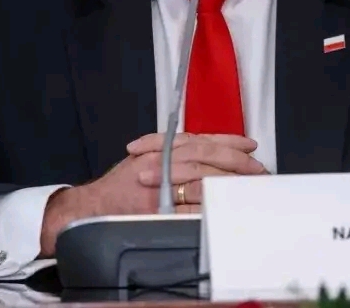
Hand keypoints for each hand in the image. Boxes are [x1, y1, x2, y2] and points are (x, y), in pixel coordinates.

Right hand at [39, 133, 267, 255]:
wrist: (92, 206)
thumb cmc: (120, 185)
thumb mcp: (145, 157)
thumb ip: (172, 151)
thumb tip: (208, 150)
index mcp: (161, 148)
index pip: (202, 141)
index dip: (229, 142)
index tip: (249, 146)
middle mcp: (161, 162)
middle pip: (206, 157)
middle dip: (236, 162)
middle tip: (258, 169)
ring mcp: (160, 186)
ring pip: (202, 178)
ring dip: (228, 181)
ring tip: (248, 185)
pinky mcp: (157, 208)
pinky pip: (189, 207)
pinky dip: (209, 205)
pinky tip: (226, 205)